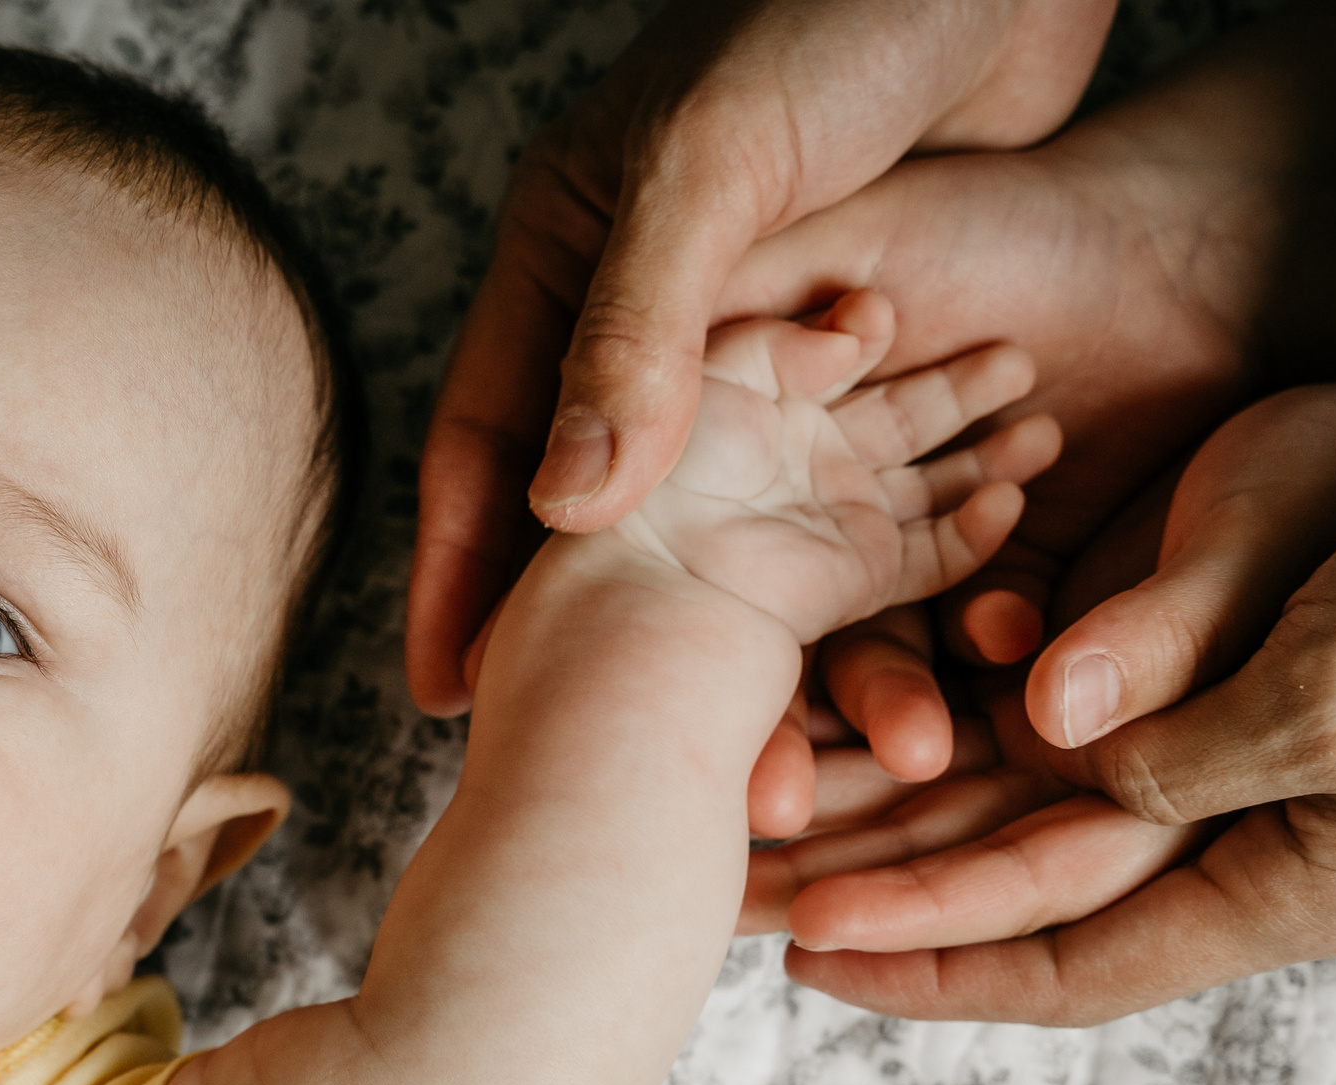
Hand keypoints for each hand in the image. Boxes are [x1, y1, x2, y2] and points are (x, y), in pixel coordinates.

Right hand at [412, 0, 1118, 711]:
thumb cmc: (832, 19)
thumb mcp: (716, 168)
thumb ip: (639, 329)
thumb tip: (565, 512)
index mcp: (574, 262)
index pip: (489, 440)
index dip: (465, 569)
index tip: (449, 691)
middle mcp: (654, 316)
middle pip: (615, 508)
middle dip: (620, 639)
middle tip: (618, 760)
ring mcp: (762, 343)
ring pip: (740, 519)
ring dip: (761, 634)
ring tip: (790, 757)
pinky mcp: (869, 359)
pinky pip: (852, 491)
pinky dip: (869, 576)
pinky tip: (886, 667)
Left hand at [750, 386, 1335, 946]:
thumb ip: (1181, 724)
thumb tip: (1042, 738)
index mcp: (1287, 885)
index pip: (1069, 957)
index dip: (934, 961)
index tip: (806, 953)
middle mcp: (1251, 833)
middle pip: (1032, 889)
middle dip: (893, 885)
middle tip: (748, 878)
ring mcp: (1252, 749)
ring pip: (1046, 801)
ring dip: (921, 804)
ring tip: (783, 803)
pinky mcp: (1248, 661)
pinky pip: (1092, 711)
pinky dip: (990, 713)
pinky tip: (892, 700)